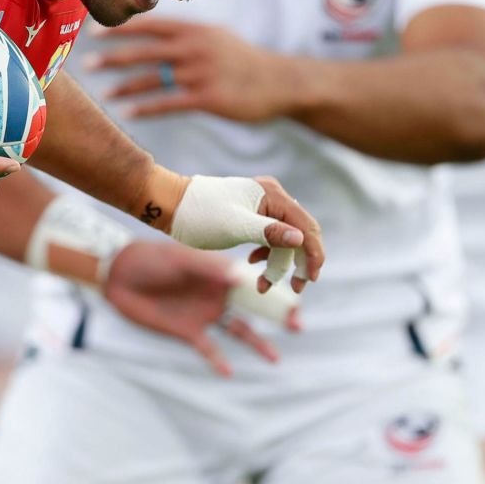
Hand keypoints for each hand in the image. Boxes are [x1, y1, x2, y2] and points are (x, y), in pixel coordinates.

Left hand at [87, 19, 290, 120]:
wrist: (280, 82)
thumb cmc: (245, 61)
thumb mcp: (217, 37)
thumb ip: (187, 35)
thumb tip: (158, 32)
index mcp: (195, 30)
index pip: (150, 25)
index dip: (121, 28)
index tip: (94, 32)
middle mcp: (194, 48)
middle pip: (144, 51)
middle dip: (113, 57)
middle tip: (88, 63)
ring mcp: (201, 73)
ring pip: (153, 78)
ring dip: (125, 87)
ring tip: (105, 94)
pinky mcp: (207, 98)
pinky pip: (168, 103)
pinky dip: (146, 107)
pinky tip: (128, 112)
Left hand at [104, 241, 281, 376]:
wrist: (119, 274)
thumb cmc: (152, 258)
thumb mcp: (182, 261)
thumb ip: (210, 271)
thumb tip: (242, 279)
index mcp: (221, 272)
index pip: (256, 282)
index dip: (276, 290)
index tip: (296, 298)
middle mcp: (218, 293)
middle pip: (254, 308)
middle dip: (277, 316)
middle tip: (299, 325)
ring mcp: (205, 312)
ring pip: (238, 330)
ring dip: (257, 343)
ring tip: (276, 358)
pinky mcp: (188, 330)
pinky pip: (208, 349)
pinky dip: (218, 361)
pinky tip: (229, 373)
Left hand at [165, 175, 323, 290]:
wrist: (171, 205)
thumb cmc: (200, 215)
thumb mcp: (236, 227)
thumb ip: (270, 233)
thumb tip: (301, 239)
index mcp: (273, 195)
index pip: (306, 227)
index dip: (313, 254)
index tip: (309, 280)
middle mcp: (272, 196)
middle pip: (299, 233)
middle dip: (296, 262)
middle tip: (295, 288)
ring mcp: (261, 205)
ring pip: (284, 238)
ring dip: (277, 262)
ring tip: (263, 284)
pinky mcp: (251, 215)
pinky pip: (269, 237)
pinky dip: (265, 253)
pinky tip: (252, 263)